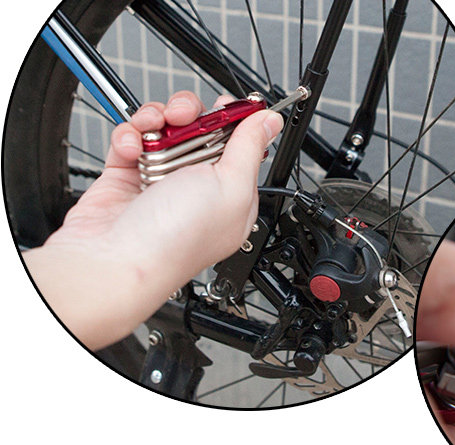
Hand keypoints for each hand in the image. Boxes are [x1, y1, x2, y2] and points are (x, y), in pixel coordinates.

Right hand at [23, 91, 283, 350]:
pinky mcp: (127, 178)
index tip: (226, 104)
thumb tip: (270, 122)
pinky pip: (132, 139)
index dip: (234, 121)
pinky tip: (131, 147)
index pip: (242, 147)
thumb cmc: (176, 237)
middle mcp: (199, 190)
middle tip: (184, 117)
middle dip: (191, 115)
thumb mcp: (230, 186)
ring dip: (157, 120)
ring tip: (153, 128)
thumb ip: (250, 148)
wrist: (114, 259)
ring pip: (165, 130)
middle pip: (201, 131)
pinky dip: (129, 135)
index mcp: (232, 196)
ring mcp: (161, 183)